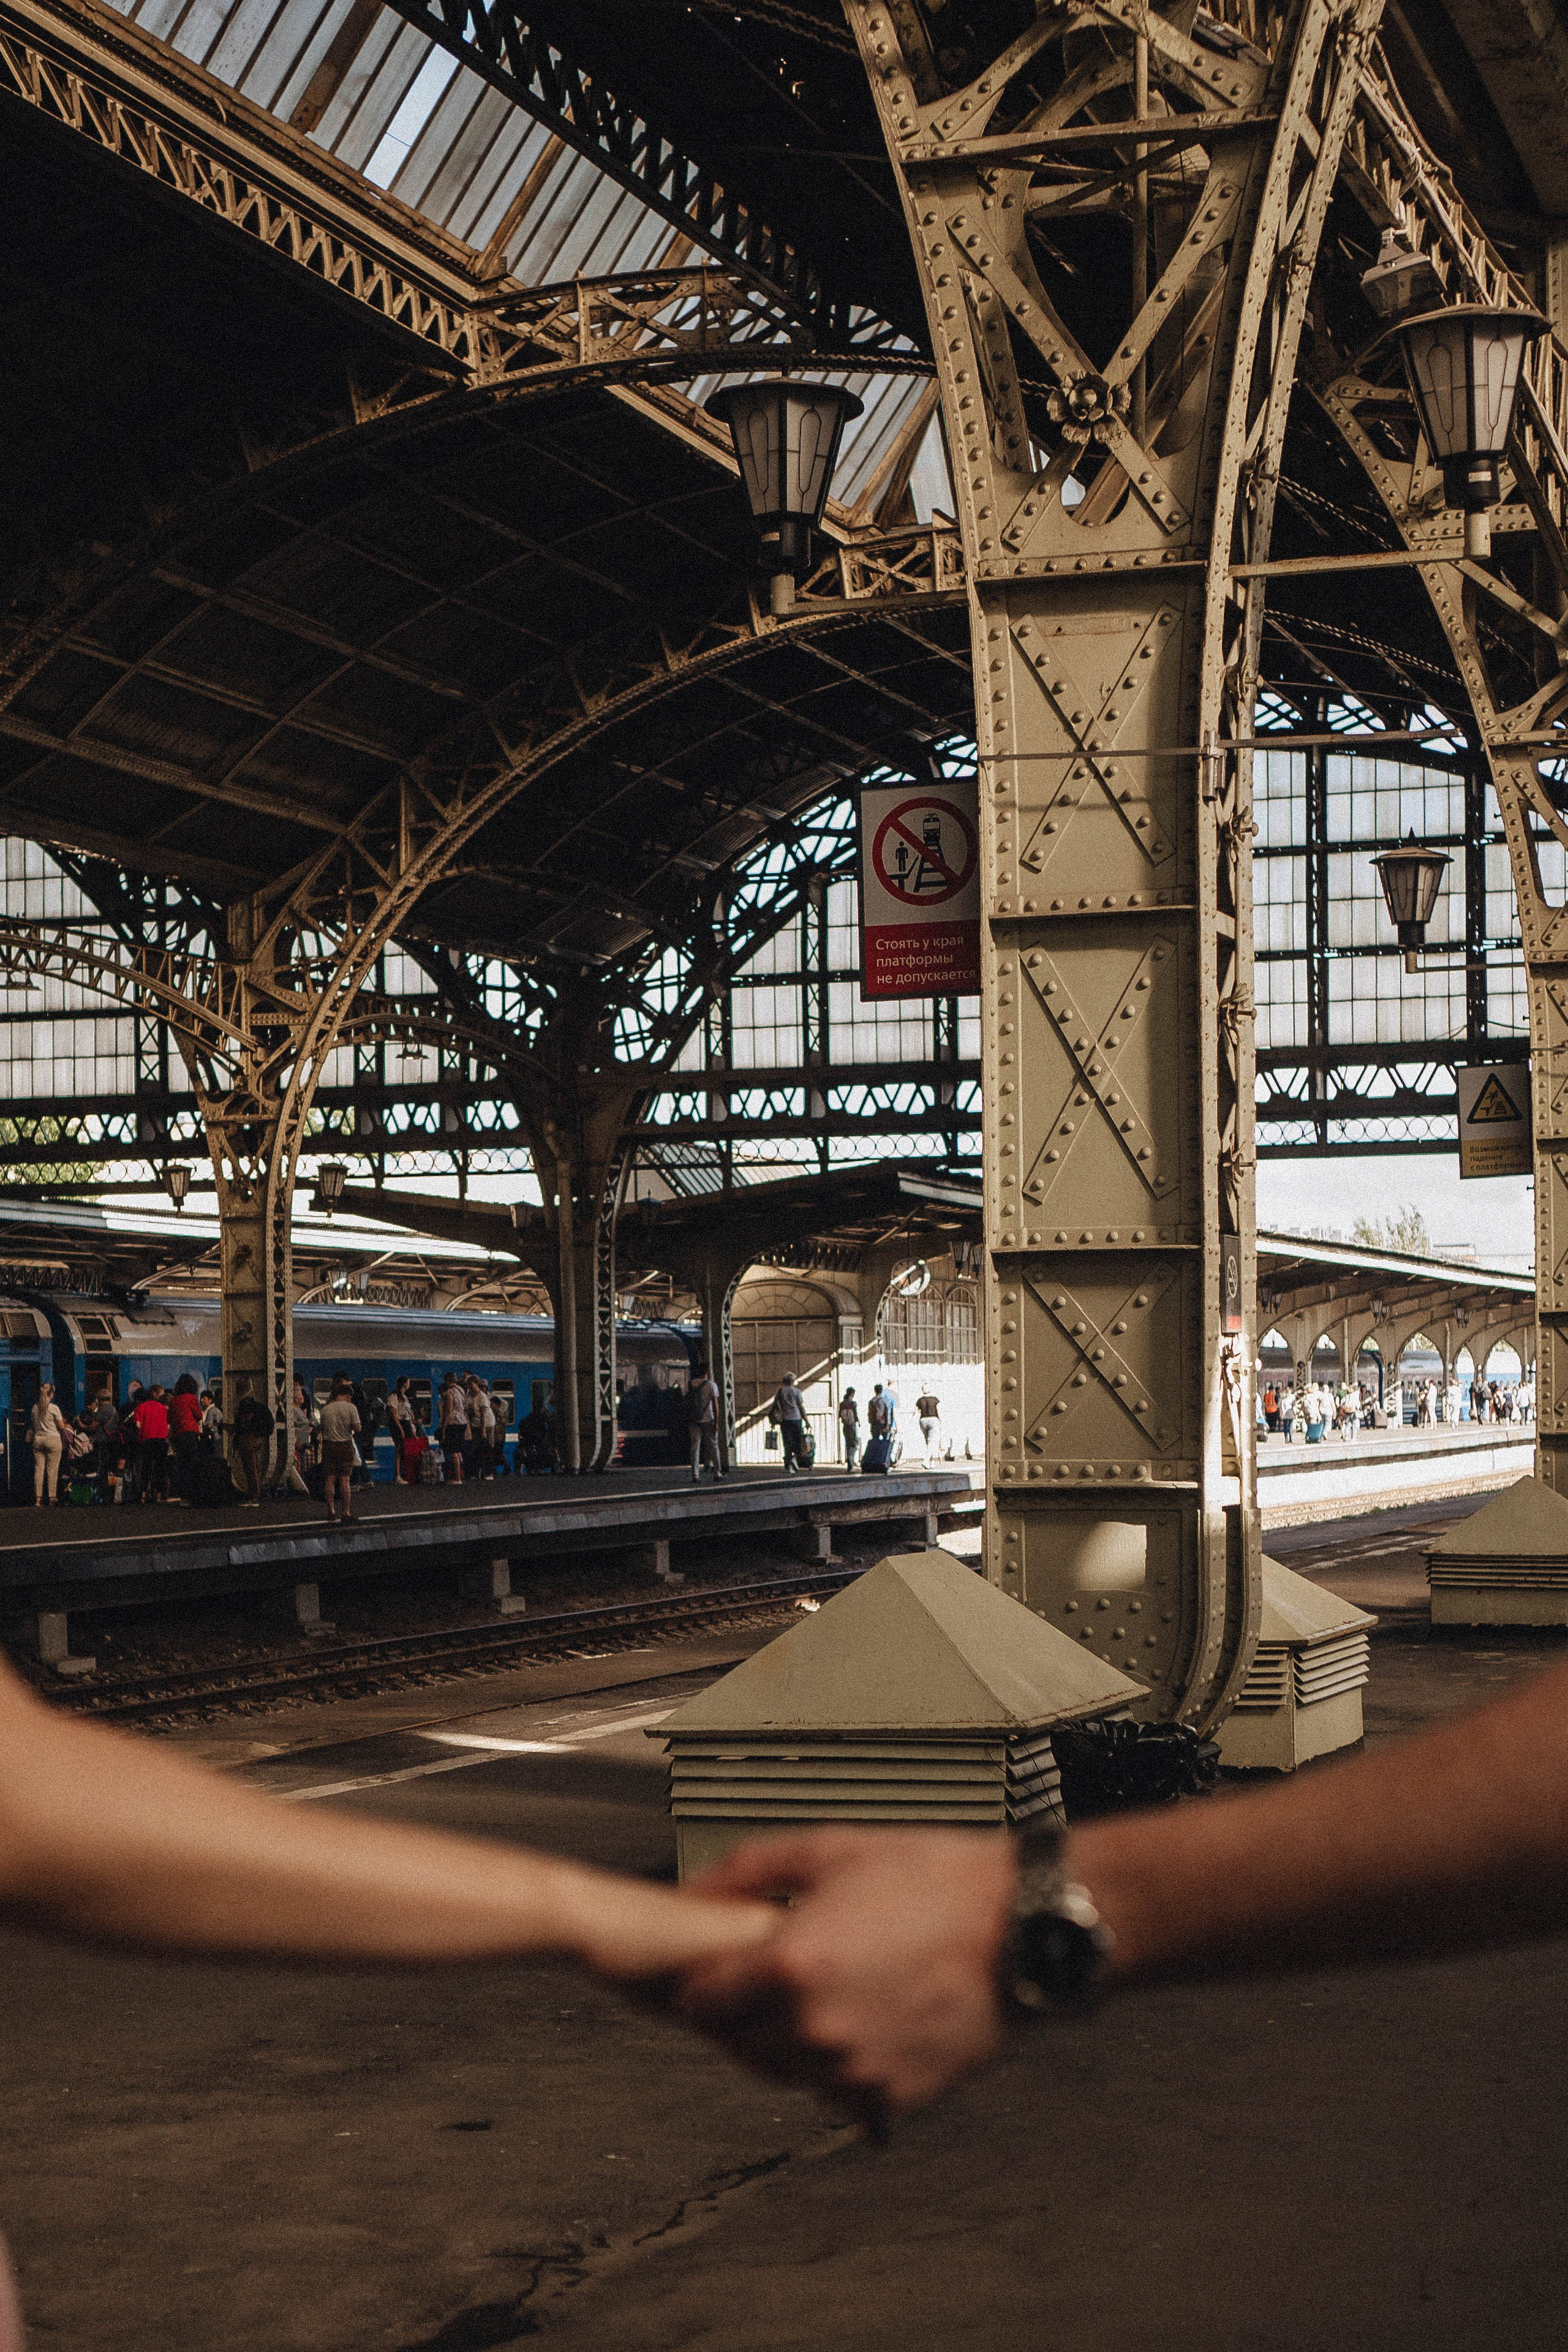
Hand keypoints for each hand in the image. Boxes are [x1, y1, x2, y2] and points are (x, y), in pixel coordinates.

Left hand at [675, 1829, 1017, 2132]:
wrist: (1022, 1928)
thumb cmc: (936, 1882)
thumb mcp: (831, 1849)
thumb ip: (748, 1869)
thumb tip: (694, 1893)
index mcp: (791, 1967)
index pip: (700, 2005)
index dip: (703, 1984)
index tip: (717, 1972)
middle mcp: (815, 2029)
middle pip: (737, 2045)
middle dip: (744, 2013)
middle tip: (775, 1977)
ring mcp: (853, 2071)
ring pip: (786, 2073)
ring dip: (790, 2041)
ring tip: (829, 1991)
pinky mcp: (893, 2098)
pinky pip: (838, 2095)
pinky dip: (840, 2066)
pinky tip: (866, 2019)